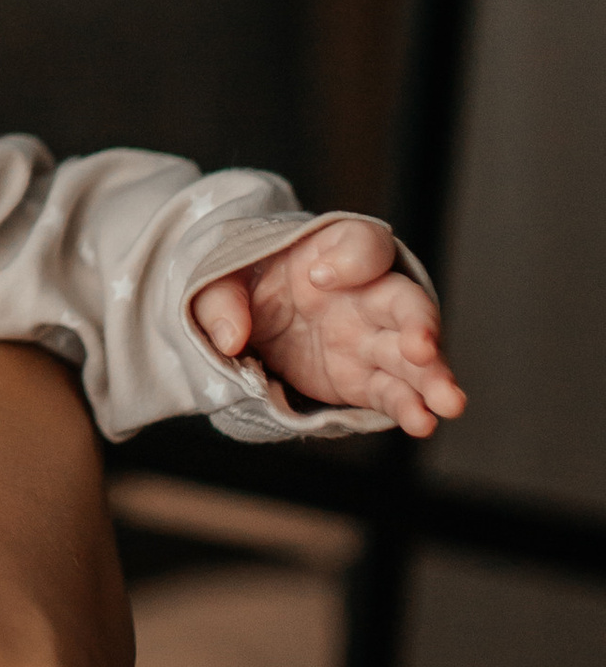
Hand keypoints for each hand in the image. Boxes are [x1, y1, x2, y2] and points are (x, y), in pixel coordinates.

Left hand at [191, 218, 463, 437]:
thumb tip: (229, 336)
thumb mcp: (218, 278)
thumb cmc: (243, 282)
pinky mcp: (363, 377)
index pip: (361, 245)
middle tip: (421, 347)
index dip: (349, 259)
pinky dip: (408, 406)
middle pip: (404, 302)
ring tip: (447, 402)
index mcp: (332, 252)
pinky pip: (391, 391)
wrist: (245, 315)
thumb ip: (221, 300)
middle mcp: (365, 292)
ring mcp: (369, 337)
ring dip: (432, 377)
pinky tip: (422, 421)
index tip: (318, 278)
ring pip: (411, 355)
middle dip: (418, 324)